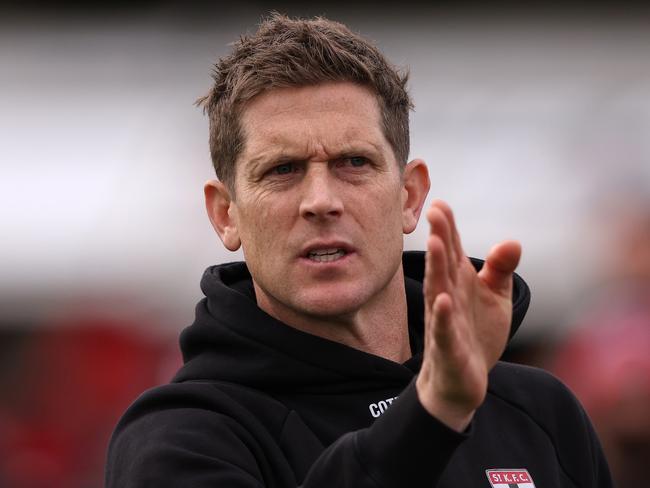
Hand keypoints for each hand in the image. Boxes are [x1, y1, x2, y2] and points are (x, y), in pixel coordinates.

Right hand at [416, 200, 520, 430]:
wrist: (462, 381)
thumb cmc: (475, 334)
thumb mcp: (495, 298)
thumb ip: (501, 269)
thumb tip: (513, 241)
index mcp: (459, 281)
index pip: (452, 250)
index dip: (447, 228)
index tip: (440, 204)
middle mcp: (449, 296)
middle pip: (443, 264)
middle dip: (439, 238)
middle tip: (434, 212)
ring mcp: (446, 321)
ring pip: (439, 291)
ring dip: (436, 268)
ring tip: (435, 243)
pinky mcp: (449, 347)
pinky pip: (444, 330)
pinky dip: (443, 316)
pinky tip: (443, 301)